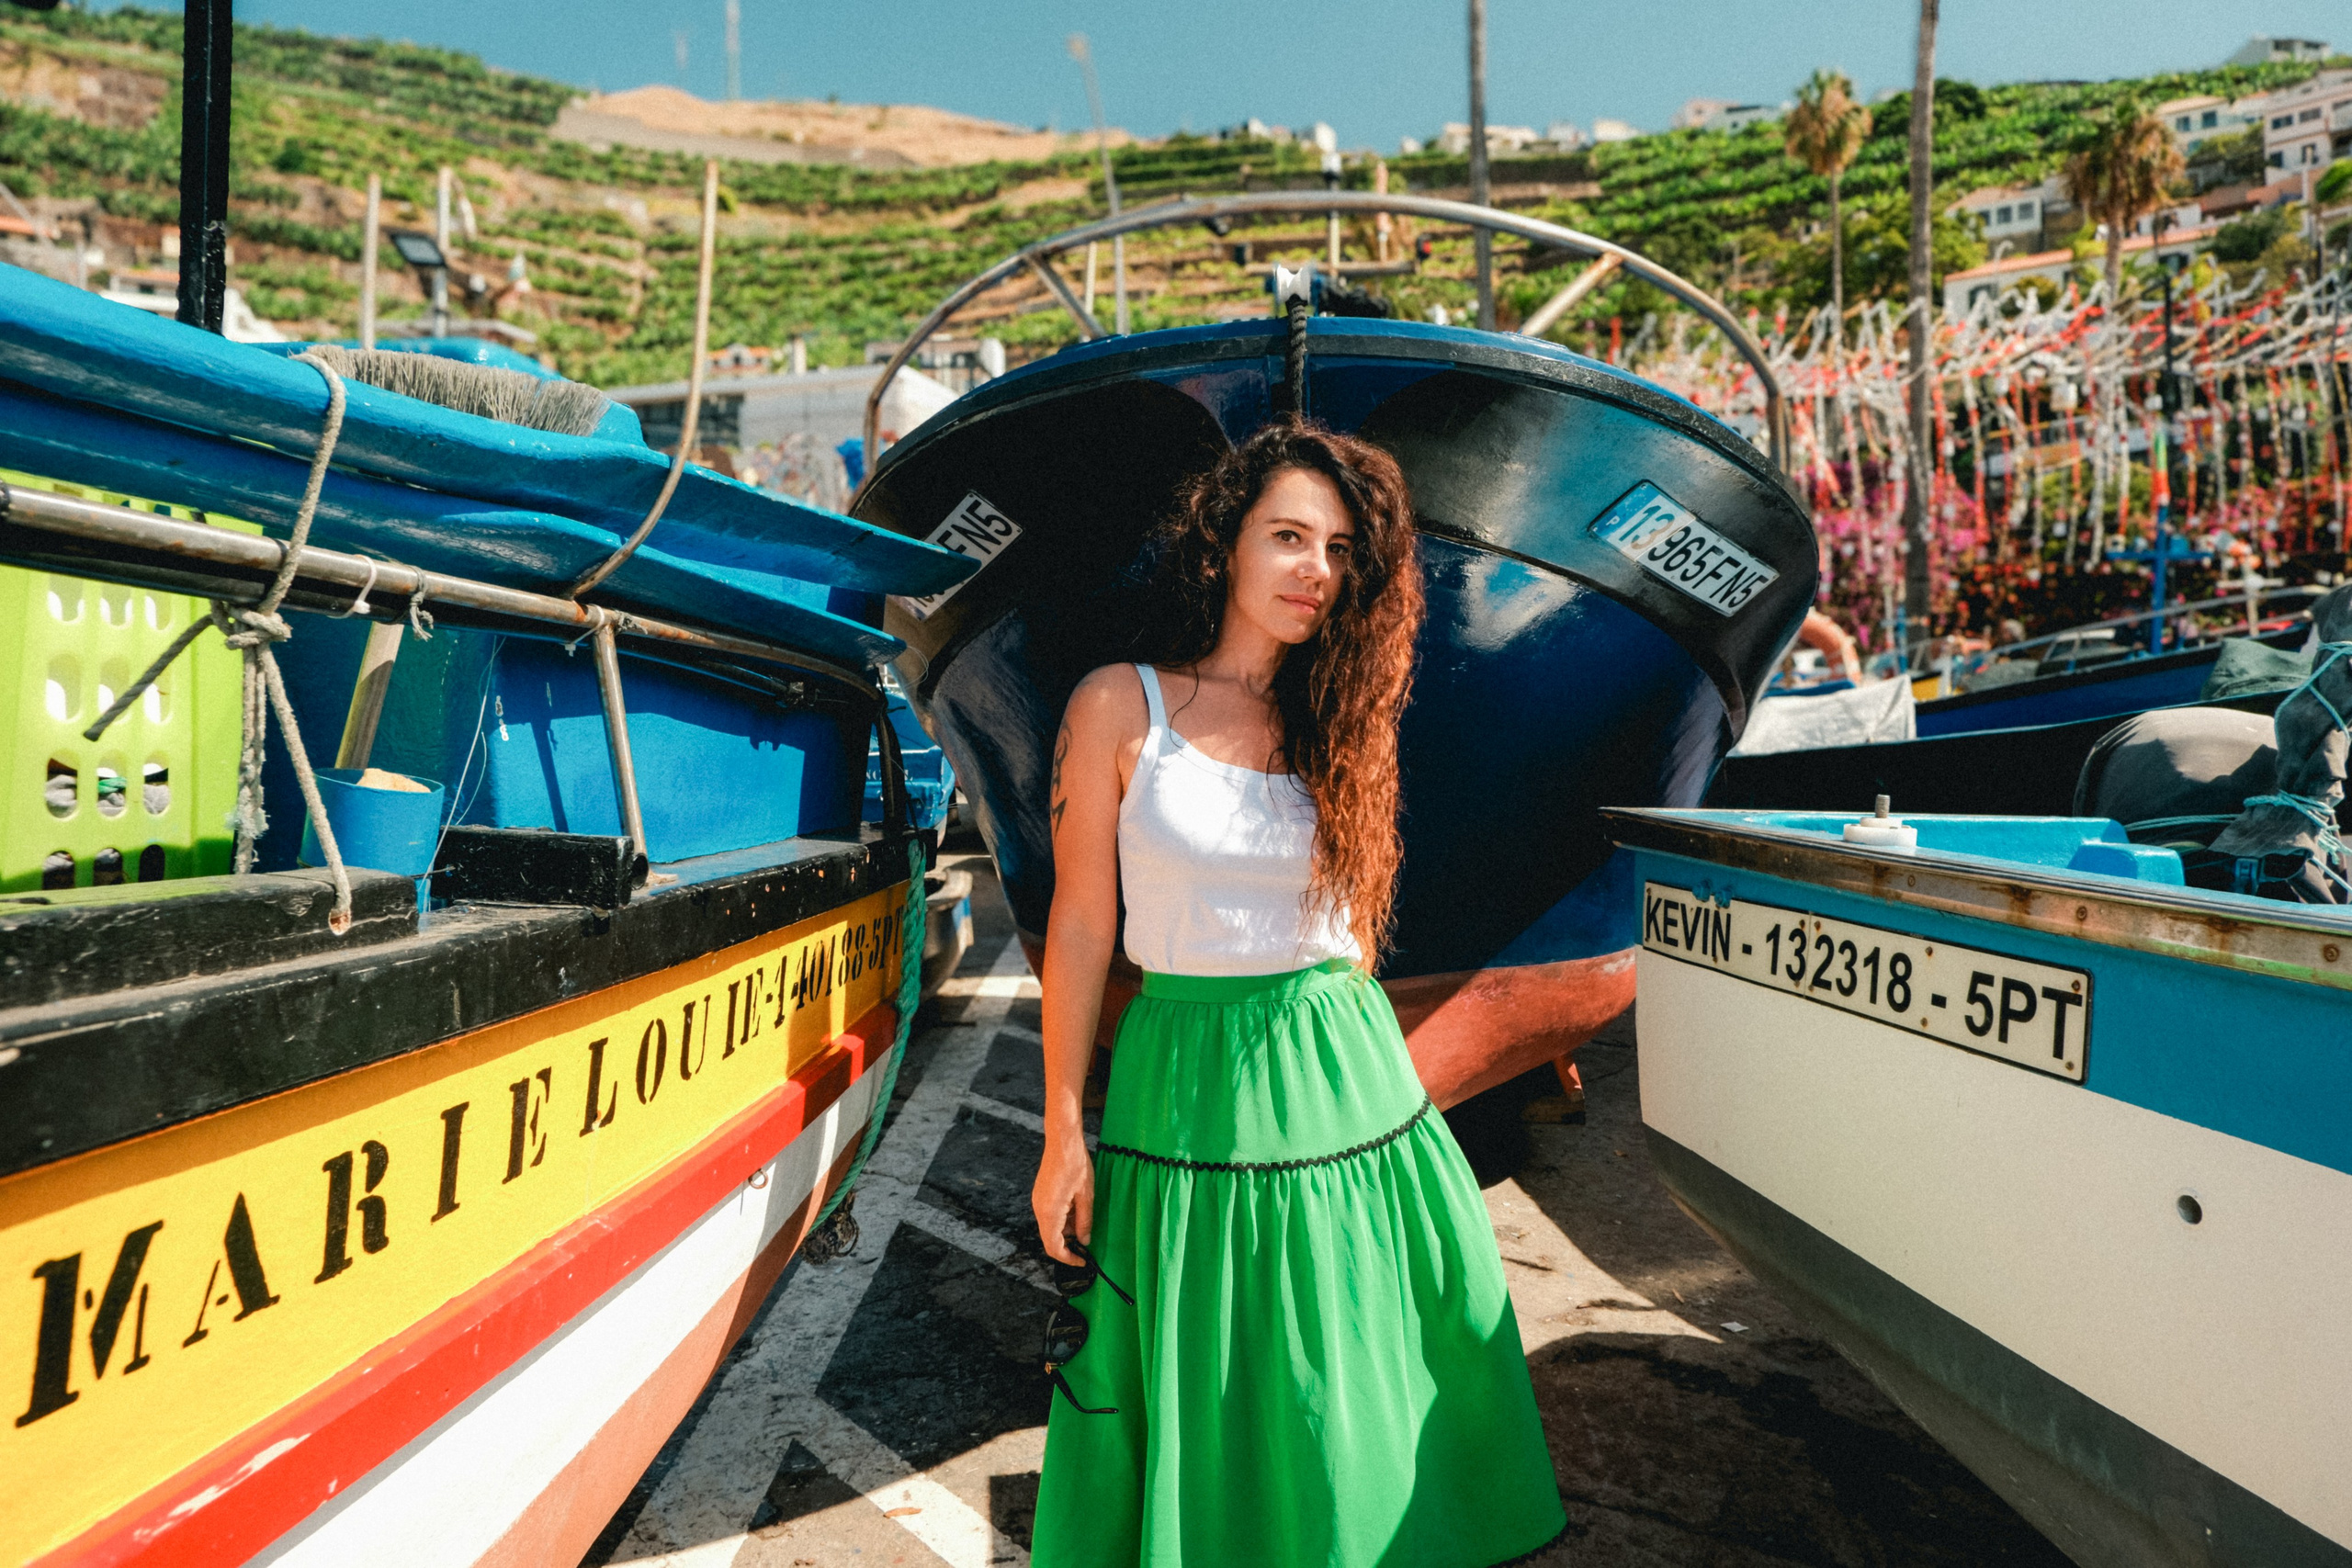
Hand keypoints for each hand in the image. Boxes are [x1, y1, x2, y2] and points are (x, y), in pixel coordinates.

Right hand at [1032, 1131, 1093, 1265]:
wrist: (1062, 1141)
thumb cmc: (1076, 1165)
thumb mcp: (1086, 1197)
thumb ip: (1085, 1222)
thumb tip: (1084, 1241)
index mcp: (1050, 1213)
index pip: (1054, 1247)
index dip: (1068, 1259)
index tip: (1083, 1261)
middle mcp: (1039, 1209)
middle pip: (1050, 1239)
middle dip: (1068, 1245)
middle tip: (1086, 1245)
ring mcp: (1038, 1201)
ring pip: (1050, 1227)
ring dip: (1066, 1231)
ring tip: (1085, 1220)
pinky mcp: (1040, 1195)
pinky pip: (1049, 1215)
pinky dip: (1062, 1220)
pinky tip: (1076, 1210)